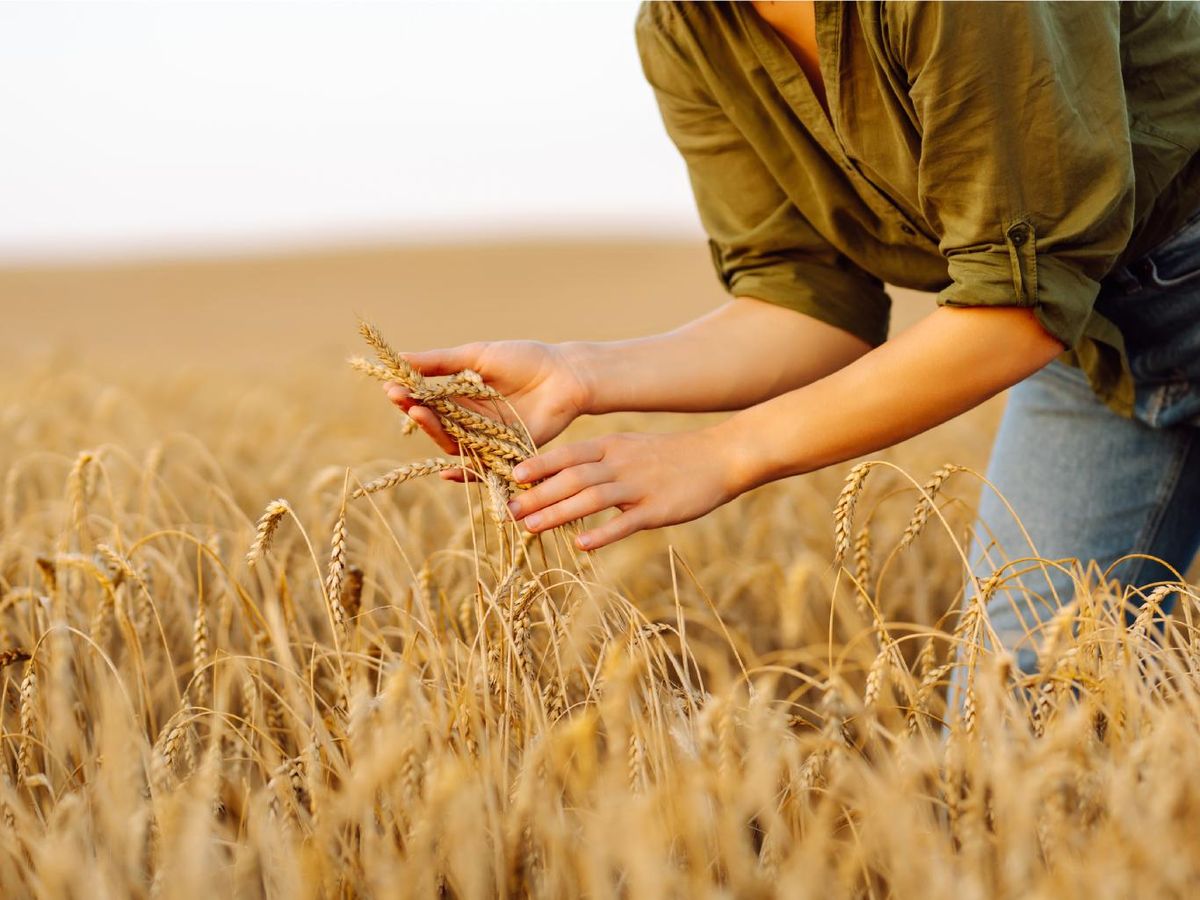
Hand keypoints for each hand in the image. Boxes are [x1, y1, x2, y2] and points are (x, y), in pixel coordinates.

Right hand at [386, 341, 591, 473]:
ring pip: (453, 443)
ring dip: (434, 431)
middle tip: (403, 400)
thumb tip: (400, 358)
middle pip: (437, 424)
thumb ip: (442, 362)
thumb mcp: (478, 356)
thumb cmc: (525, 359)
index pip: (429, 402)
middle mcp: (471, 421)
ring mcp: (488, 438)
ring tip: (419, 413)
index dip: (410, 397)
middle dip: (418, 413)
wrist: (566, 375)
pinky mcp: (506, 454)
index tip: (392, 387)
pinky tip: (447, 470)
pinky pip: (481, 467)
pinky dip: (464, 472)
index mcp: (463, 397)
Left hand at [504, 428, 743, 550]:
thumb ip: (598, 461)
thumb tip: (561, 477)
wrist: (719, 457)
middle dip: (537, 494)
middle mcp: (620, 462)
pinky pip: (625, 522)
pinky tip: (579, 545)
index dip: (539, 464)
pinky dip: (601, 534)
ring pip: (591, 498)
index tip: (511, 476)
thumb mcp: (631, 448)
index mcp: (612, 445)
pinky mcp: (658, 509)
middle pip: (572, 477)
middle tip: (508, 511)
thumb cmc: (670, 456)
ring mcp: (639, 485)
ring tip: (530, 528)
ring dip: (558, 513)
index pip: (568, 453)